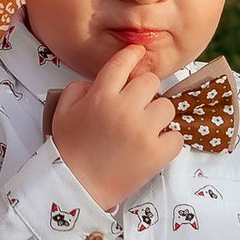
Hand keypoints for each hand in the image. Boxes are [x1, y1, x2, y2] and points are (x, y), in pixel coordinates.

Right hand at [51, 44, 183, 209]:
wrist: (76, 187)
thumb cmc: (69, 151)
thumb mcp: (62, 112)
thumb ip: (78, 89)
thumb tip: (97, 82)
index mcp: (101, 96)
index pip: (123, 63)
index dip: (132, 54)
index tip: (138, 53)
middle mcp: (124, 109)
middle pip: (151, 82)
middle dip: (145, 91)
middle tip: (137, 107)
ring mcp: (143, 131)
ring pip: (167, 107)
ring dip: (158, 116)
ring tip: (144, 129)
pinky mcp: (157, 153)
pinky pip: (177, 136)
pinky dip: (168, 141)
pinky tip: (153, 146)